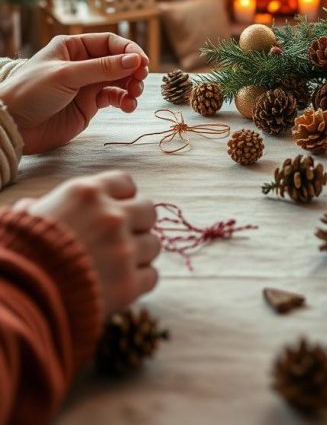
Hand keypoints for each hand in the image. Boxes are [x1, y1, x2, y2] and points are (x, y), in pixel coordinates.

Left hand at [0, 33, 148, 153]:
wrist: (13, 126)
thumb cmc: (31, 92)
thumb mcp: (67, 75)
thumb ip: (103, 68)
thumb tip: (135, 60)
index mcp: (73, 46)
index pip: (109, 42)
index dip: (128, 50)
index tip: (141, 62)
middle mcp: (82, 63)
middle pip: (118, 60)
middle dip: (132, 69)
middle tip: (140, 79)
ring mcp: (86, 84)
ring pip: (119, 80)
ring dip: (131, 85)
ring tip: (134, 94)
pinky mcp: (88, 105)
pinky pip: (113, 98)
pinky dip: (124, 100)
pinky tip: (127, 105)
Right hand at [17, 171, 158, 315]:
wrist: (19, 298)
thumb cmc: (19, 254)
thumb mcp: (26, 220)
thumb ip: (39, 208)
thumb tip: (30, 206)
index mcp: (86, 193)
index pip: (126, 183)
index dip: (122, 198)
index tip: (115, 211)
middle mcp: (110, 216)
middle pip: (149, 211)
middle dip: (138, 224)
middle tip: (122, 240)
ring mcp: (123, 250)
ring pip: (153, 244)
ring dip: (139, 255)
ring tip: (118, 266)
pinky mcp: (128, 284)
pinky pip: (152, 276)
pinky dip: (139, 282)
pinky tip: (121, 285)